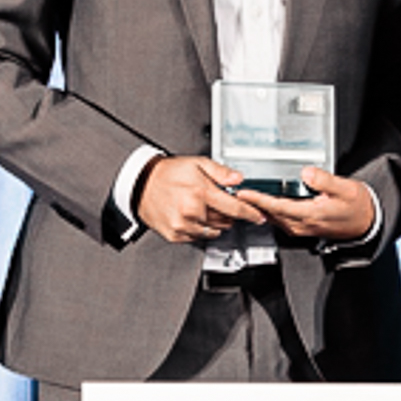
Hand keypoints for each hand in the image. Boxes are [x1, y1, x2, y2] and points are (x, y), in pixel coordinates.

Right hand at [135, 156, 266, 242]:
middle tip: (218, 202)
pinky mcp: (175, 235)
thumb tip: (238, 179)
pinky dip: (200, 229)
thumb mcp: (197, 163)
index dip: (250, 214)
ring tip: (203, 208)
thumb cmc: (168, 173)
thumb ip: (220, 172)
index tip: (259, 217)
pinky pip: (198, 237)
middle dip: (228, 214)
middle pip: (225, 221)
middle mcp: (192, 212)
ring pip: (213, 231)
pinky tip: (192, 216)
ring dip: (215, 222)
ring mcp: (183, 226)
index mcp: (200, 193)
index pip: (234, 208)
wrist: (141, 184)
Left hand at [240, 167, 374, 242]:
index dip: (258, 199)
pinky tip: (262, 204)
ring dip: (258, 208)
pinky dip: (268, 212)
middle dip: (252, 204)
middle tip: (235, 192)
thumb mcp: (345, 188)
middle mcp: (302, 225)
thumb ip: (324, 181)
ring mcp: (300, 228)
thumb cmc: (357, 206)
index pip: (277, 206)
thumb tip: (306, 173)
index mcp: (310, 214)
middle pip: (270, 214)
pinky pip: (279, 220)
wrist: (366, 222)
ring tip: (244, 196)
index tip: (244, 193)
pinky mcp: (301, 228)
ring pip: (272, 219)